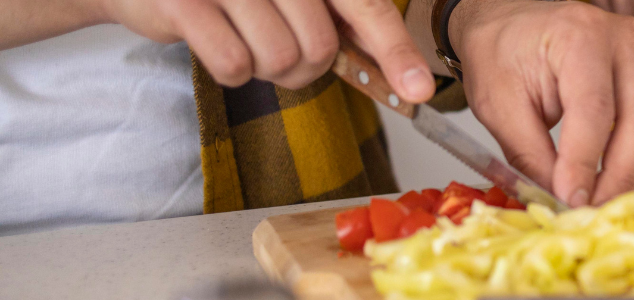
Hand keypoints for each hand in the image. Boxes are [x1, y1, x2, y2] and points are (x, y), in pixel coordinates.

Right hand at [100, 0, 435, 99]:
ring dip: (266, 70)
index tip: (418, 91)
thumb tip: (400, 72)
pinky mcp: (186, 2)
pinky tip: (218, 43)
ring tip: (246, 41)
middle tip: (280, 50)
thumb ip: (340, 19)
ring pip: (280, 60)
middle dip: (305, 67)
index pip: (366, 6)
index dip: (395, 51)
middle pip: (320, 47)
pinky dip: (231, 70)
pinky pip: (234, 64)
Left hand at [450, 0, 633, 205]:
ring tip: (616, 165)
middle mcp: (625, 40)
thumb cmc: (504, 55)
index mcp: (579, 37)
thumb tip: (567, 198)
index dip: (584, 163)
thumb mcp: (497, 106)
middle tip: (592, 202)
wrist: (513, 24)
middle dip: (619, 174)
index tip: (572, 198)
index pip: (594, 110)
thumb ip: (532, 156)